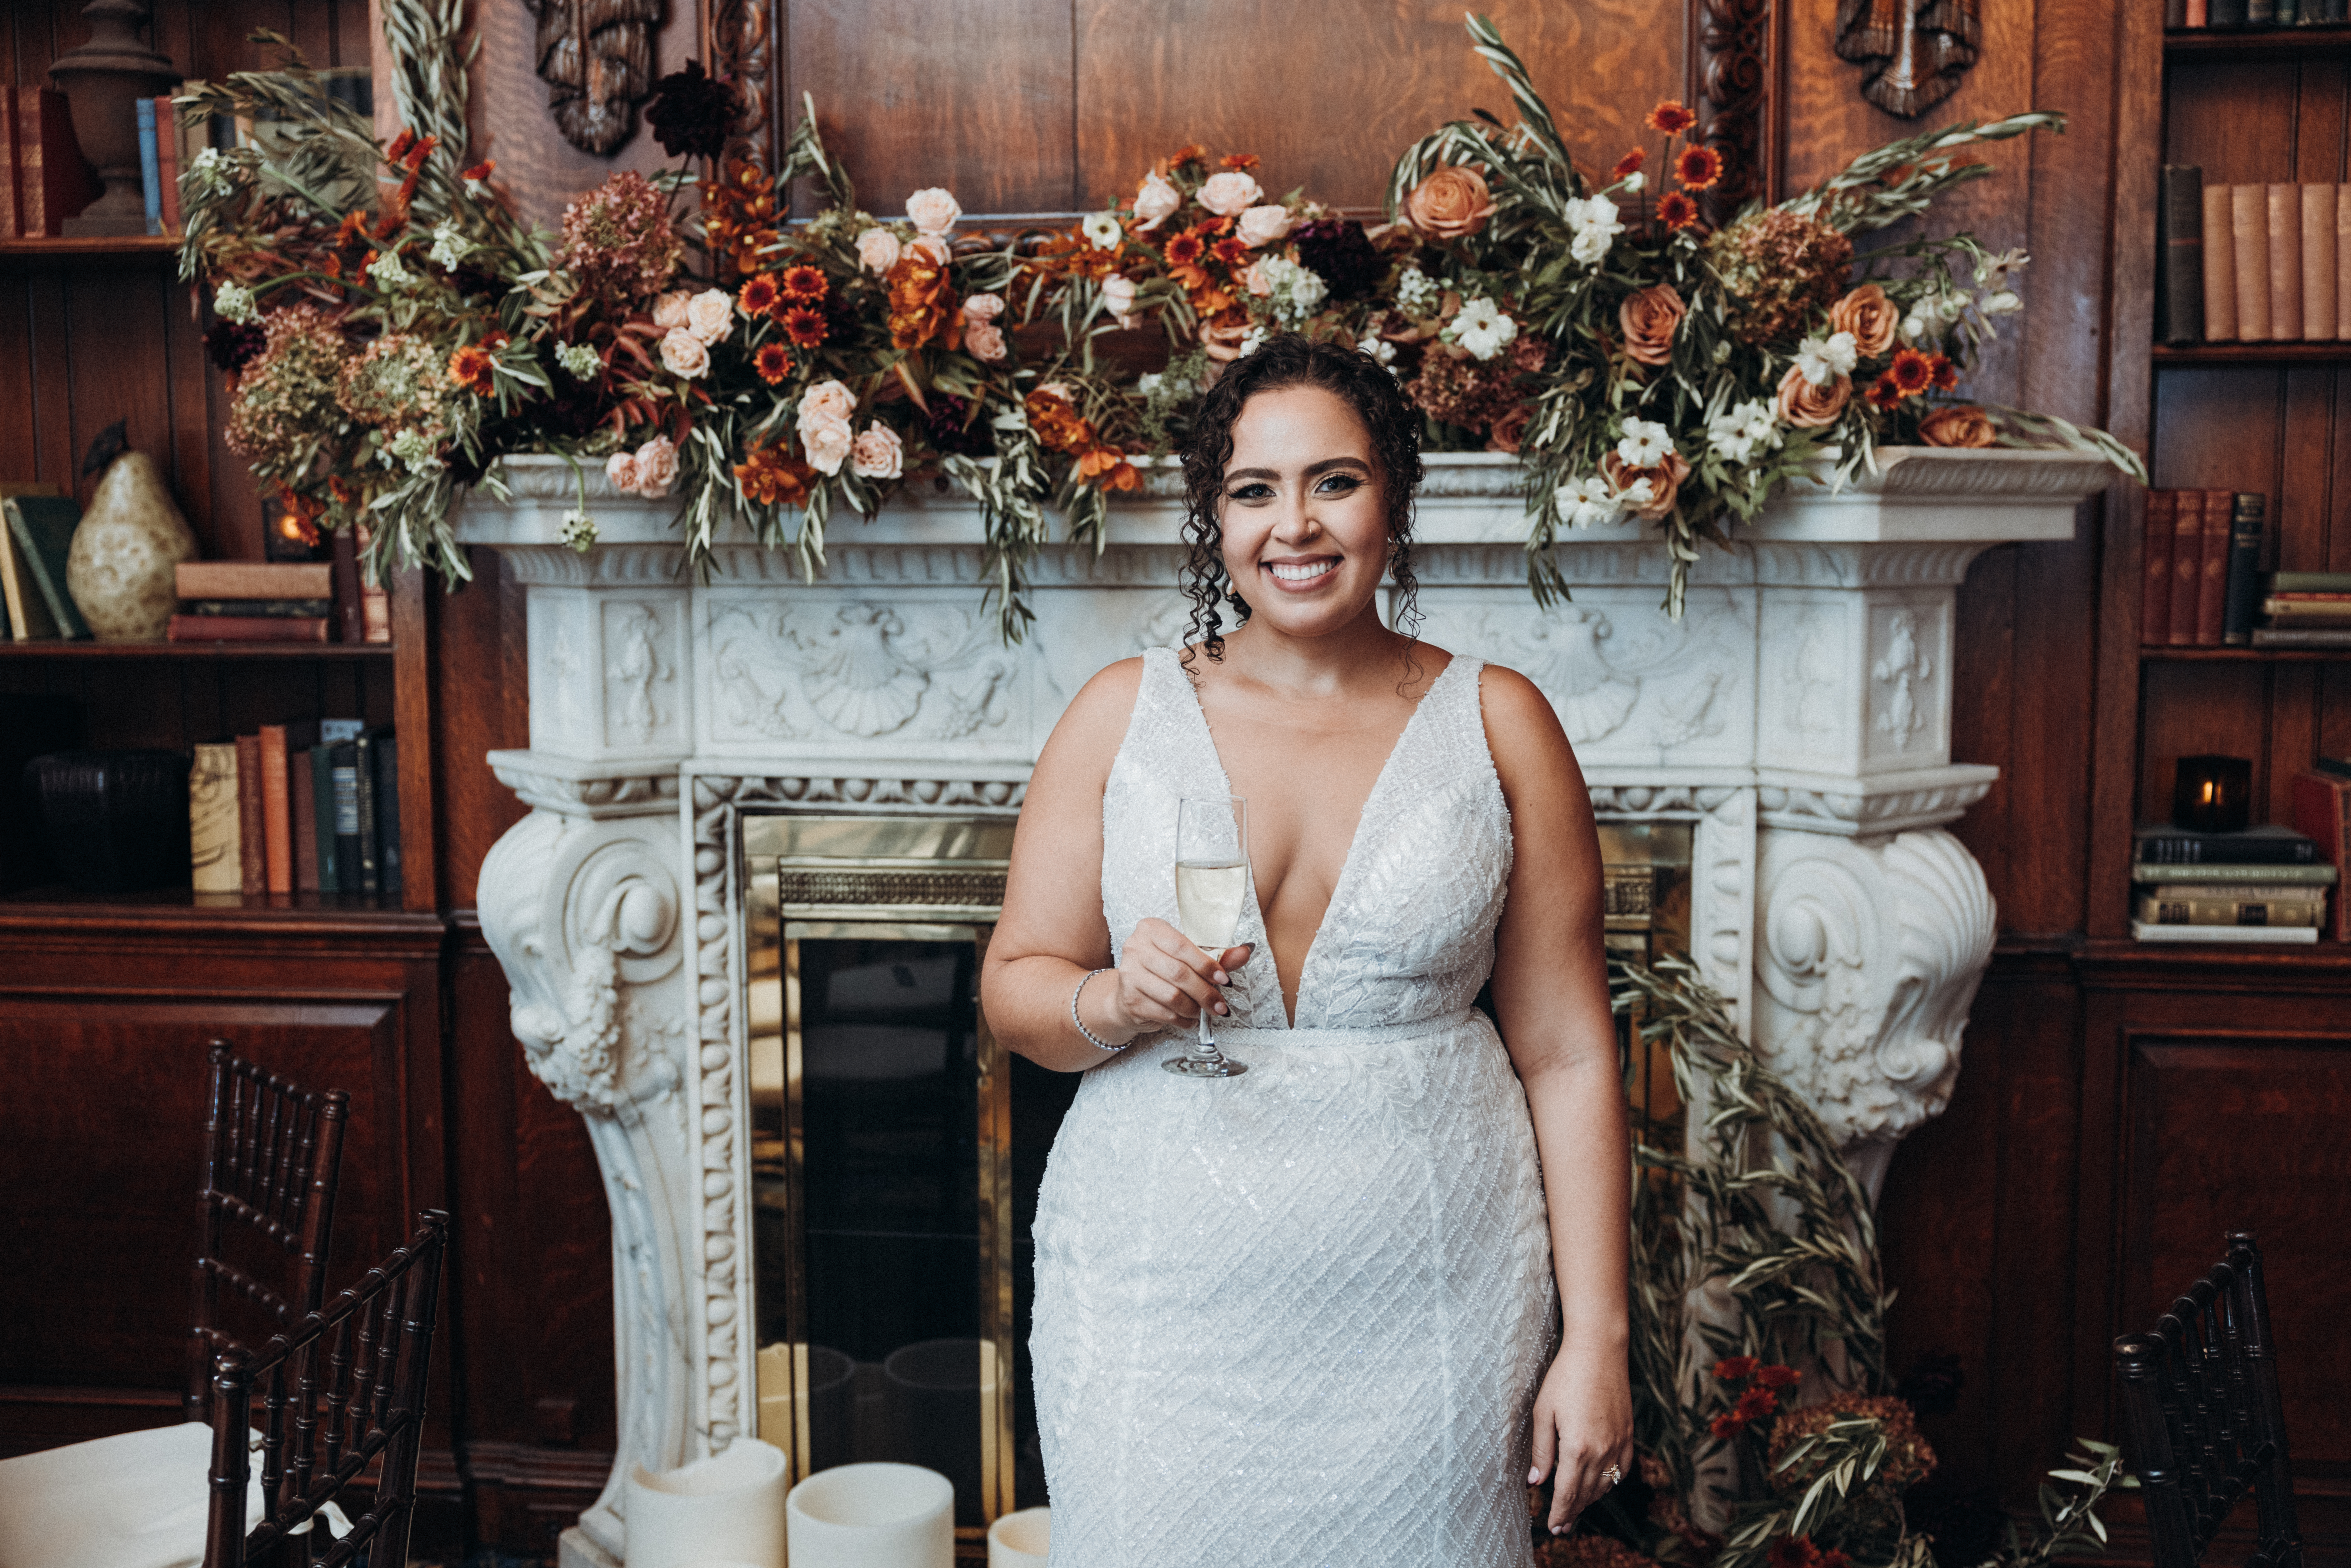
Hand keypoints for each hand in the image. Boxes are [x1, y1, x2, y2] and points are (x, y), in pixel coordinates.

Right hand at [1097, 919, 1252, 1040]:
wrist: (1129, 992)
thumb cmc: (1162, 970)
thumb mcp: (1189, 957)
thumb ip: (1217, 955)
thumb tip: (1245, 951)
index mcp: (1151, 929)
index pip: (1182, 946)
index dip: (1207, 965)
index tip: (1224, 980)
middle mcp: (1136, 948)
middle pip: (1179, 973)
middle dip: (1205, 993)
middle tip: (1220, 1005)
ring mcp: (1130, 974)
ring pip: (1172, 996)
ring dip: (1194, 1008)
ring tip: (1204, 1011)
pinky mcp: (1130, 999)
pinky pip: (1164, 1013)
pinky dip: (1182, 1020)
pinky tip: (1189, 1019)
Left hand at [1527, 1347, 1633, 1533]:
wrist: (1600, 1351)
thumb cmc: (1566, 1377)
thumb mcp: (1543, 1412)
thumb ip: (1541, 1450)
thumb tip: (1535, 1481)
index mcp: (1577, 1448)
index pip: (1568, 1493)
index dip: (1559, 1513)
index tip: (1553, 1527)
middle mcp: (1602, 1451)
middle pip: (1587, 1494)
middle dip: (1573, 1512)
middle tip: (1562, 1526)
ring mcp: (1619, 1444)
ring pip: (1606, 1486)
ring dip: (1591, 1500)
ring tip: (1577, 1508)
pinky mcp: (1628, 1435)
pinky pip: (1623, 1470)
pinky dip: (1611, 1483)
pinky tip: (1601, 1485)